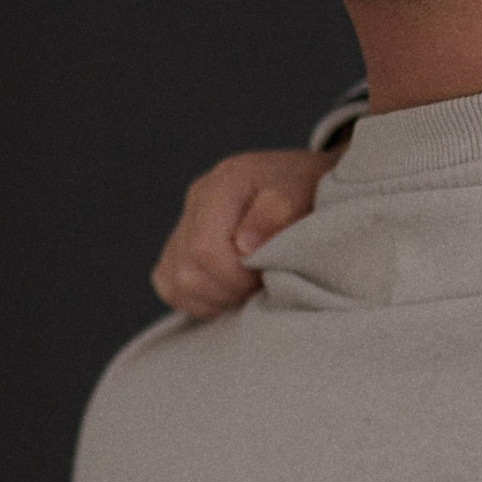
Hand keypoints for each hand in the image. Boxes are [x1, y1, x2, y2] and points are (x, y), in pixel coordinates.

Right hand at [150, 145, 339, 318]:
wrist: (309, 184)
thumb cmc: (311, 189)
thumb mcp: (306, 192)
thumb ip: (278, 213)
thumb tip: (245, 245)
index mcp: (224, 183)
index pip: (205, 250)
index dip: (235, 277)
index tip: (267, 277)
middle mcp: (197, 200)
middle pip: (188, 272)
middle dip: (229, 290)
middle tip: (263, 284)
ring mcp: (185, 222)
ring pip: (174, 282)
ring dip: (215, 297)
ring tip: (250, 286)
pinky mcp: (181, 244)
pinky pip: (170, 284)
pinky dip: (200, 298)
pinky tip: (231, 291)